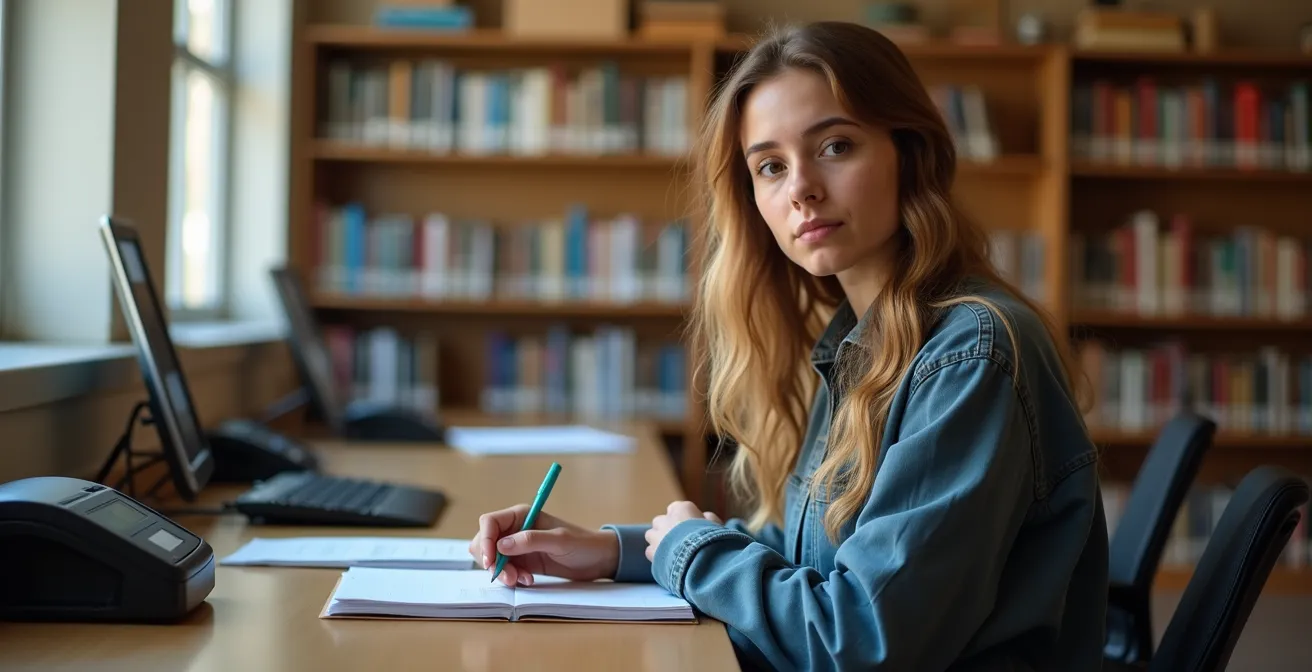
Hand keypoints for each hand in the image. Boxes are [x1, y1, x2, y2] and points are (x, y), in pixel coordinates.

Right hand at [469, 505, 619, 587]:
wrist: (598, 559)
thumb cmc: (583, 543)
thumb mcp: (559, 541)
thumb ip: (531, 540)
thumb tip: (502, 545)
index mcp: (521, 514)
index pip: (490, 522)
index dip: (486, 541)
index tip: (492, 561)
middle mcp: (515, 528)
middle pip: (485, 541)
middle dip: (492, 561)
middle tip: (510, 577)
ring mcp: (517, 546)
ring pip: (492, 558)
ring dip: (502, 572)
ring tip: (523, 579)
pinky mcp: (521, 561)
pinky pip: (504, 570)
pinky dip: (511, 577)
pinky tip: (528, 580)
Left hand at [644, 501, 719, 561]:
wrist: (698, 559)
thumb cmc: (710, 539)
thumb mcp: (716, 525)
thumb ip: (708, 518)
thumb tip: (705, 517)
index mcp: (681, 508)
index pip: (676, 508)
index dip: (683, 518)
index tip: (690, 528)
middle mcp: (665, 519)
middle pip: (661, 521)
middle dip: (667, 529)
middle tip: (679, 540)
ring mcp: (655, 535)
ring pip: (651, 535)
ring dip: (658, 541)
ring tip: (671, 552)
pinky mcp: (651, 552)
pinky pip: (650, 551)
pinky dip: (656, 556)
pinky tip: (667, 562)